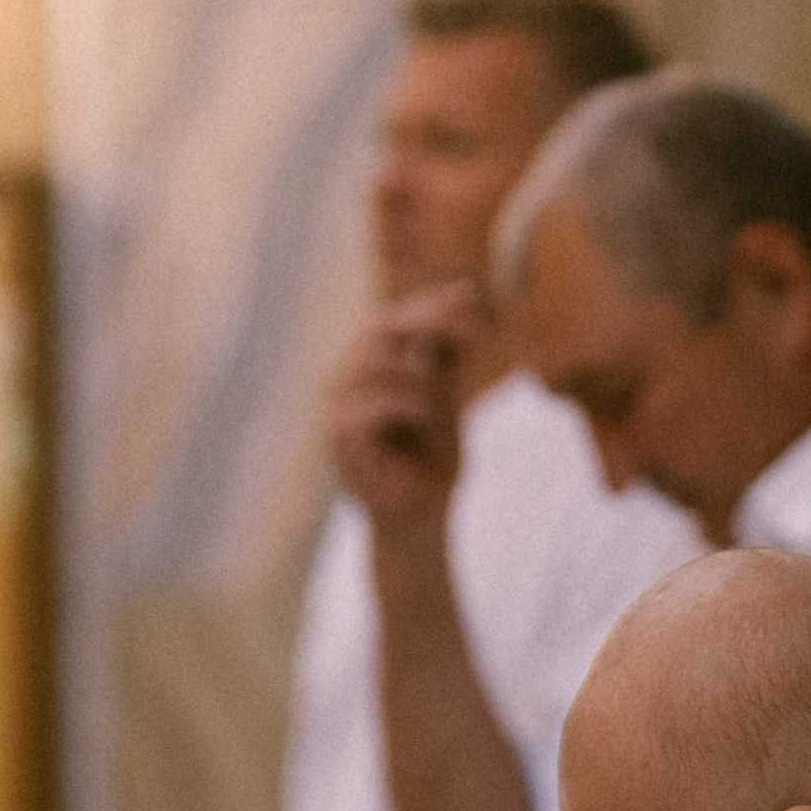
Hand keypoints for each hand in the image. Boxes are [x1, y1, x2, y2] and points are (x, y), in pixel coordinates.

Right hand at [325, 285, 481, 531]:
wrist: (421, 519)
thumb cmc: (432, 462)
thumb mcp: (447, 395)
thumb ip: (448, 351)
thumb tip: (463, 291)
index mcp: (366, 370)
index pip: (389, 319)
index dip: (427, 305)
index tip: (471, 297)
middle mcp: (345, 382)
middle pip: (379, 329)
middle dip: (429, 323)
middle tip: (474, 333)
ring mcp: (336, 408)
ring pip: (378, 363)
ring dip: (423, 379)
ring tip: (446, 409)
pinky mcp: (338, 436)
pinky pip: (375, 404)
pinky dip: (409, 406)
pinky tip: (428, 422)